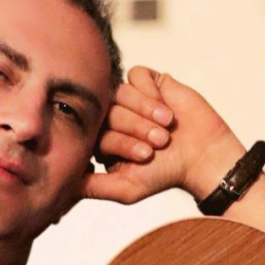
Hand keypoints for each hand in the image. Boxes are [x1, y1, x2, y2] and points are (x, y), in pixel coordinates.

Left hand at [83, 66, 245, 203]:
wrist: (203, 155)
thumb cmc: (165, 174)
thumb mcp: (125, 188)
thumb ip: (91, 186)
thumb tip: (62, 183)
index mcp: (103, 139)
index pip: (96, 132)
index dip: (121, 143)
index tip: (145, 156)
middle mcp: (112, 117)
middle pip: (108, 111)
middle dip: (136, 128)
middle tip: (159, 142)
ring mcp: (128, 98)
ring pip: (121, 92)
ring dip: (146, 111)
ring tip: (166, 127)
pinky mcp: (147, 81)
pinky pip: (137, 75)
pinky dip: (152, 92)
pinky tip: (166, 107)